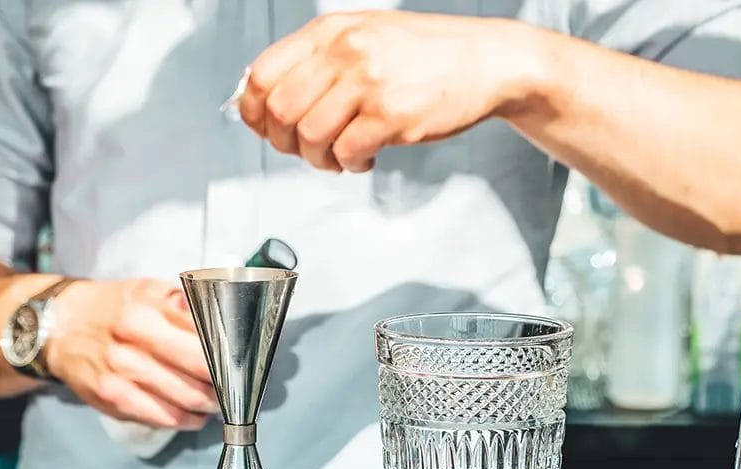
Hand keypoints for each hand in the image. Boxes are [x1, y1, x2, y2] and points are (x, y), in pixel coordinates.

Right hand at [45, 279, 218, 429]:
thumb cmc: (115, 308)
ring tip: (217, 400)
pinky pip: (163, 417)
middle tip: (234, 383)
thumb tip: (225, 318)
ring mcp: (121, 372)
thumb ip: (186, 304)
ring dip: (209, 404)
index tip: (241, 360)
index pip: (204, 336)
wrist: (59, 326)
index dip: (229, 353)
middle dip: (225, 382)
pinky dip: (187, 420)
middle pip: (200, 370)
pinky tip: (195, 415)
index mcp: (146, 309)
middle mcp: (133, 341)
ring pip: (186, 398)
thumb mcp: (148, 291)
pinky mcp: (112, 398)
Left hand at [238, 11, 536, 171]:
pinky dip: (351, 164)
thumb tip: (271, 99)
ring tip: (341, 157)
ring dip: (319, 159)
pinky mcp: (392, 115)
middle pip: (279, 111)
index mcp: (330, 31)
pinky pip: (347, 152)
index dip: (254, 112)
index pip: (261, 74)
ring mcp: (368, 83)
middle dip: (286, 144)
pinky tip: (366, 157)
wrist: (486, 61)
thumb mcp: (364, 37)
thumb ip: (320, 61)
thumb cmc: (428, 55)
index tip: (267, 129)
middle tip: (307, 150)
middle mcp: (344, 52)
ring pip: (310, 137)